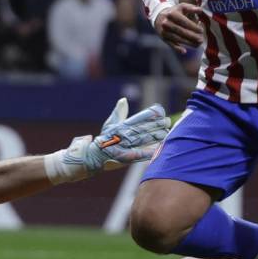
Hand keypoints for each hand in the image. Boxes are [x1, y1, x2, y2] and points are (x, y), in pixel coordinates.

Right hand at [48, 98, 171, 184]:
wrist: (88, 158)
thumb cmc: (101, 140)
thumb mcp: (109, 125)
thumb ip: (119, 113)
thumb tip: (123, 100)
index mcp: (119, 127)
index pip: (136, 118)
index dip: (149, 114)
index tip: (160, 110)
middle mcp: (121, 135)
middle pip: (142, 128)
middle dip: (156, 125)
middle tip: (169, 121)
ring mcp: (122, 147)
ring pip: (142, 139)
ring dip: (155, 136)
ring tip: (167, 132)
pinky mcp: (123, 158)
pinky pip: (138, 155)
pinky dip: (148, 152)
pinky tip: (158, 149)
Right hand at [154, 4, 205, 53]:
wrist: (159, 17)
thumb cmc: (175, 12)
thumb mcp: (182, 7)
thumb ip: (192, 8)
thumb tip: (200, 10)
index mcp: (172, 14)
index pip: (184, 22)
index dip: (193, 27)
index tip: (201, 30)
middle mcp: (166, 22)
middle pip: (181, 31)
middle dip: (192, 36)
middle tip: (201, 39)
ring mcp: (164, 31)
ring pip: (177, 38)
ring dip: (188, 43)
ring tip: (197, 45)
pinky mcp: (163, 37)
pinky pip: (170, 44)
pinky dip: (177, 48)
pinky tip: (184, 51)